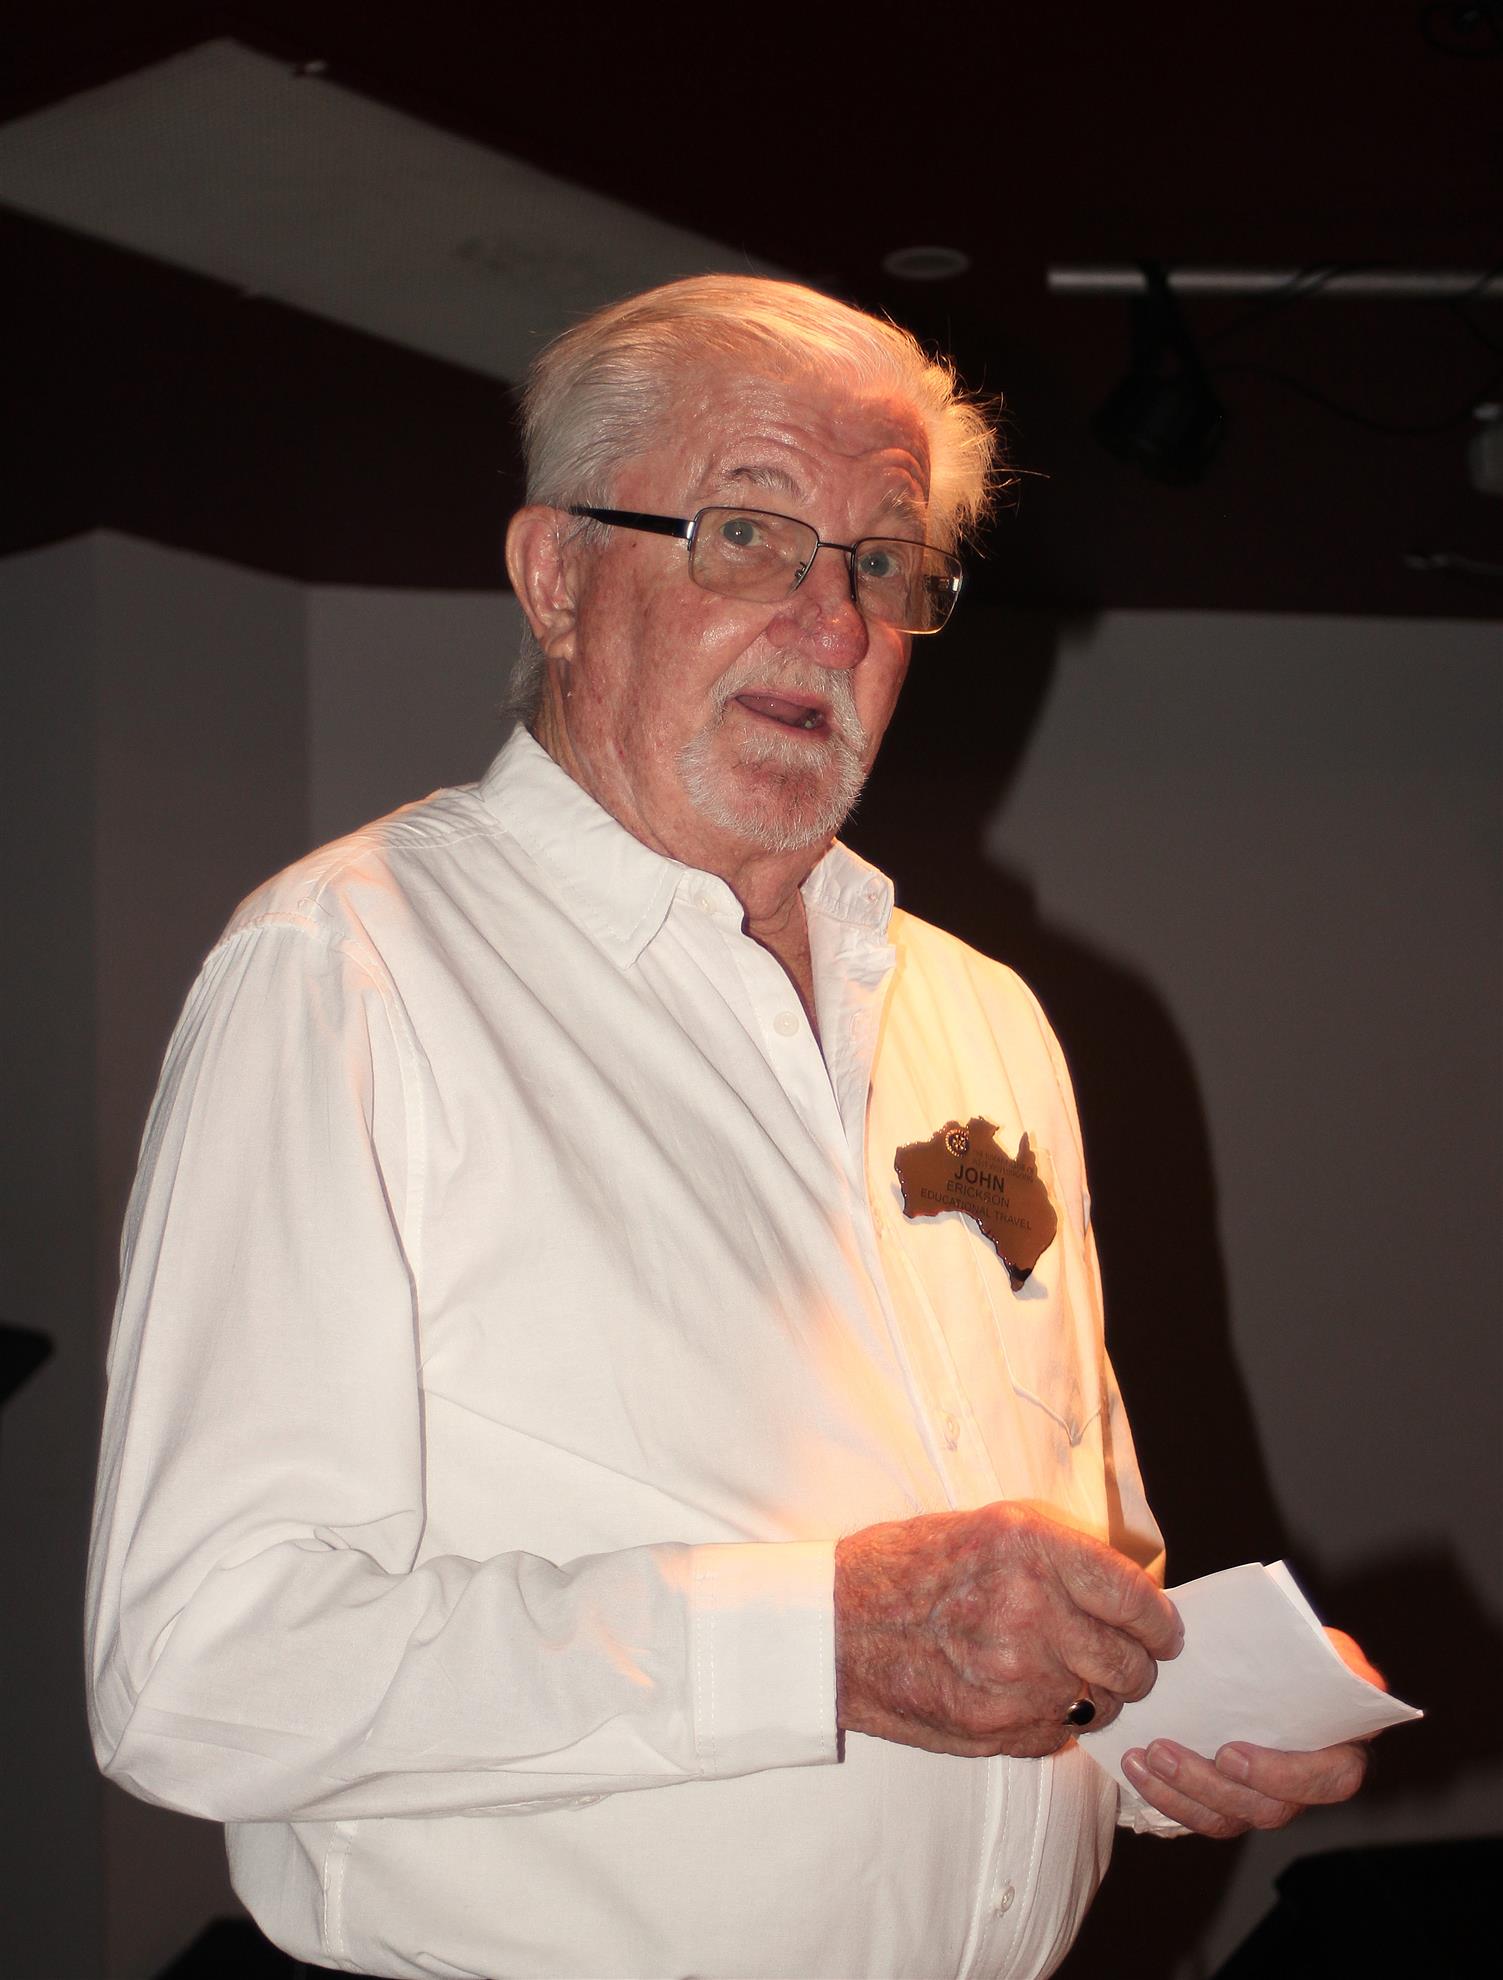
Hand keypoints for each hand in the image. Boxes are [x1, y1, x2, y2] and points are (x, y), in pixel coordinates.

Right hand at [834, 1501, 1182, 1758]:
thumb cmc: (907, 1567)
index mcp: (1031, 1547)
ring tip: (1061, 1676)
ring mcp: (1016, 1676)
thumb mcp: (987, 1527)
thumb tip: (1128, 1592)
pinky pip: (1061, 1734)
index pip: (1135, 1597)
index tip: (1161, 1631)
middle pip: (1130, 1661)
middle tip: (1120, 1660)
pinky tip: (1024, 1696)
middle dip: (1134, 1665)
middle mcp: (1031, 1609)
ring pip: (1101, 1704)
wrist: (835, 1626)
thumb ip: (1061, 1554)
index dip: (1159, 1622)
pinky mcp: (998, 1726)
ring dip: (1094, 1694)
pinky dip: (1055, 1721)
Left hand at [1120, 1627, 1381, 1835]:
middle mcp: (1308, 1781)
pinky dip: (1168, 1797)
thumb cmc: (1293, 1643)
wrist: (1262, 1650)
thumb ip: (1333, 1656)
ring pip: (1231, 1817)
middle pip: (1271, 1808)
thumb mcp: (1319, 1642)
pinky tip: (1135, 1769)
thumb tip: (1346, 1669)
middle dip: (1211, 1785)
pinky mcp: (1233, 1800)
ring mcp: (1270, 1795)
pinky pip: (1205, 1816)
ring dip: (1181, 1792)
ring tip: (1140, 1759)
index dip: (1283, 1775)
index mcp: (1342, 1745)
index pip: (1332, 1778)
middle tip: (1162, 1751)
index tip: (1230, 1752)